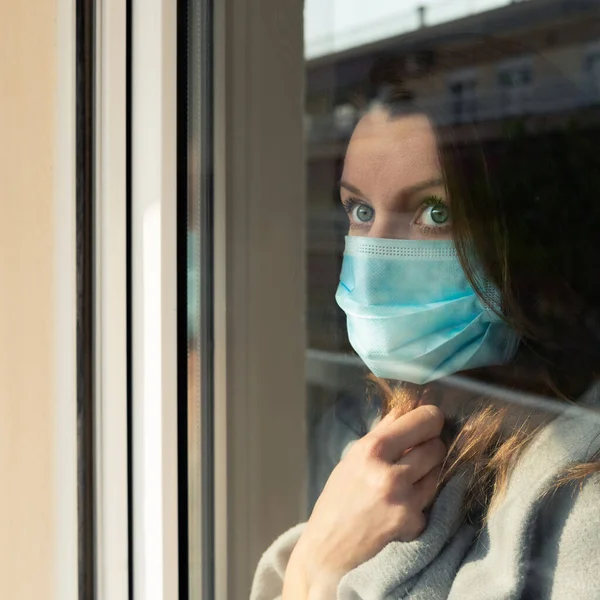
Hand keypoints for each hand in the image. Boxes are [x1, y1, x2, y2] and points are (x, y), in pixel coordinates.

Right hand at [284, 404, 444, 597]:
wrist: (328, 554)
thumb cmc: (336, 504)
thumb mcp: (351, 462)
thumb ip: (379, 435)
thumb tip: (403, 410)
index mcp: (370, 450)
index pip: (419, 420)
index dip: (430, 417)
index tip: (433, 419)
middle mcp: (389, 473)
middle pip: (435, 445)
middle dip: (430, 447)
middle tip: (418, 453)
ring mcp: (404, 500)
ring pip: (438, 471)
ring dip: (429, 473)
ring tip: (406, 482)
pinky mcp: (414, 524)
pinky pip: (431, 501)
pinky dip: (421, 502)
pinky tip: (401, 507)